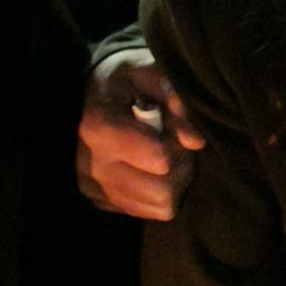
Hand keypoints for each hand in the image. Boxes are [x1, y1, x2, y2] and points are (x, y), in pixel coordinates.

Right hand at [76, 48, 203, 219]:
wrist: (99, 91)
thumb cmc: (131, 79)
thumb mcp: (153, 73)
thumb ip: (176, 99)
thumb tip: (195, 140)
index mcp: (99, 126)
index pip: (159, 159)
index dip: (179, 145)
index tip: (176, 127)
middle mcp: (89, 162)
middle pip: (162, 190)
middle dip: (180, 167)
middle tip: (176, 143)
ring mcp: (92, 186)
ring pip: (158, 207)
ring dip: (172, 183)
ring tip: (164, 155)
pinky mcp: (98, 201)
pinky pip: (146, 213)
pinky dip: (157, 193)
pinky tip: (150, 168)